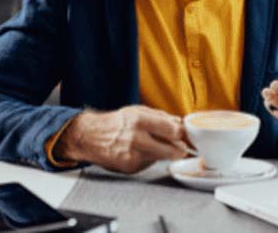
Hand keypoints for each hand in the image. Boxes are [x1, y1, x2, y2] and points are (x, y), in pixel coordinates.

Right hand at [53, 105, 191, 173]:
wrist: (90, 136)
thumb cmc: (116, 122)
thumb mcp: (136, 111)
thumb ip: (160, 117)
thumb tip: (181, 123)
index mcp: (139, 119)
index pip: (174, 130)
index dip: (184, 134)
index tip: (187, 136)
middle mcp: (137, 138)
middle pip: (174, 150)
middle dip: (181, 149)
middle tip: (182, 147)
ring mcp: (134, 154)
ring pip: (163, 158)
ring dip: (166, 153)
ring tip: (158, 146)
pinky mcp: (131, 167)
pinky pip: (150, 164)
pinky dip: (150, 159)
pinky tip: (140, 153)